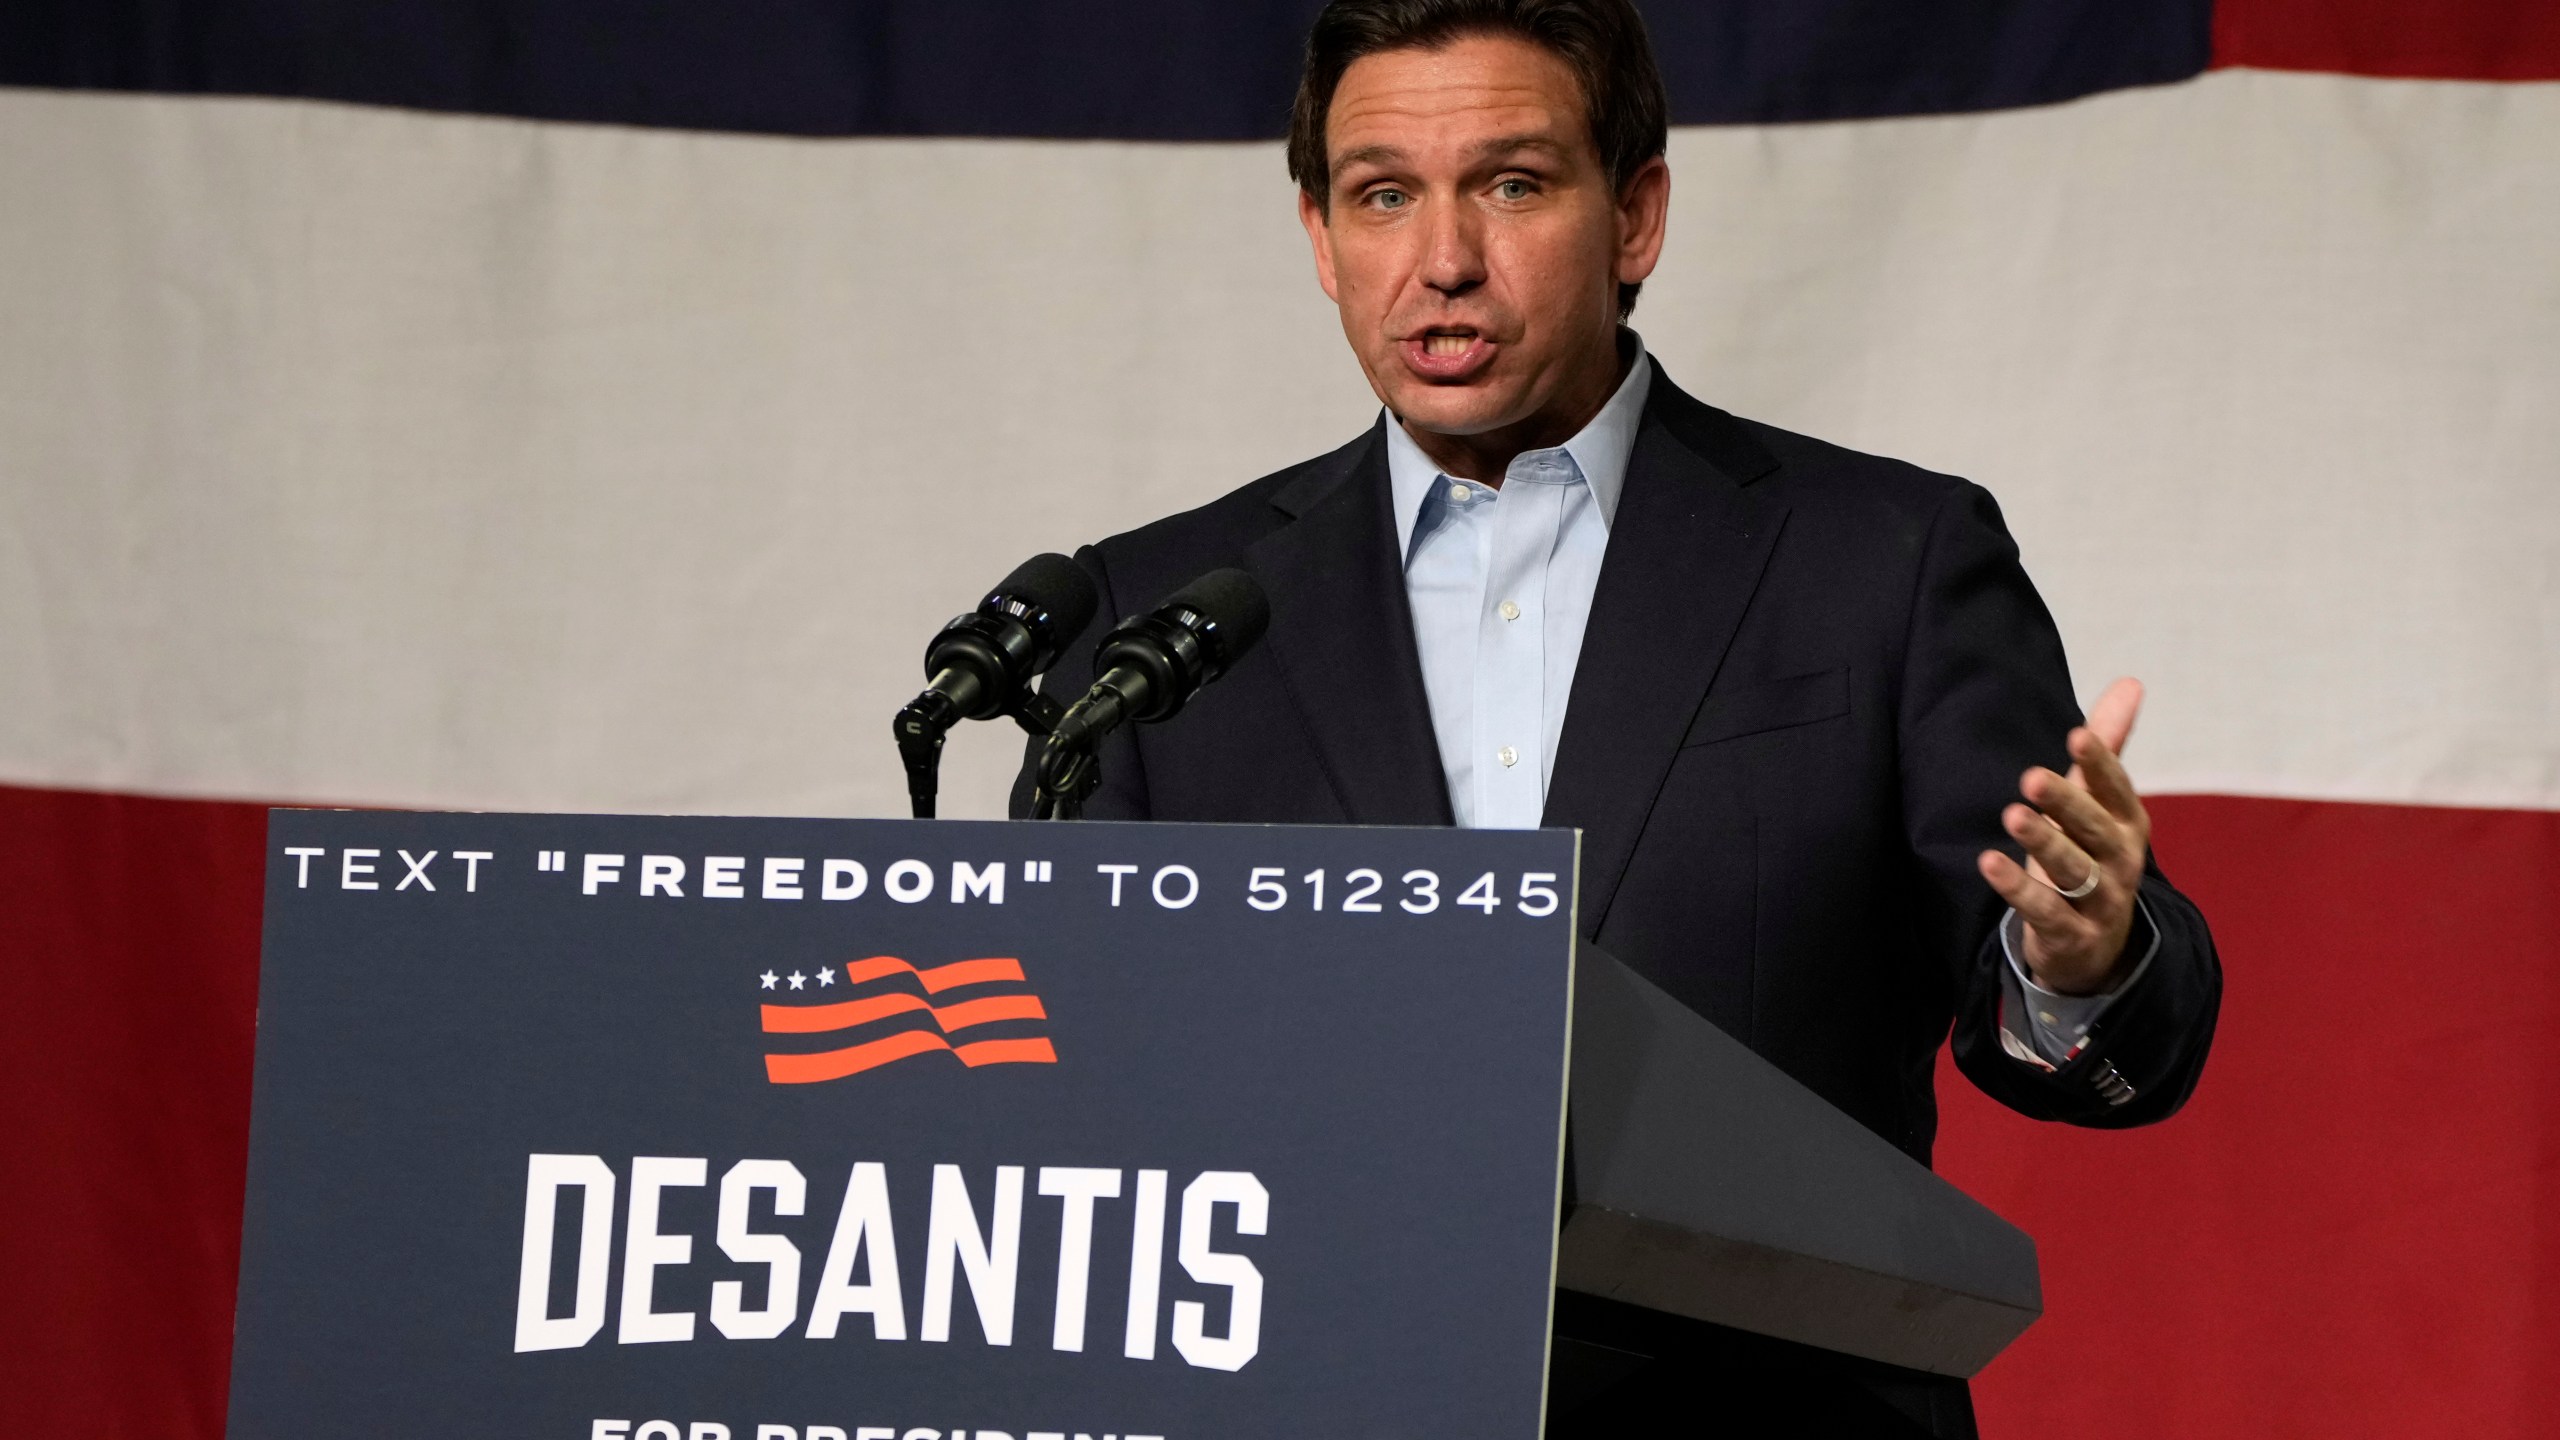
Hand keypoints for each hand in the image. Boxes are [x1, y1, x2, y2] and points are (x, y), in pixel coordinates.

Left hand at [1976, 677, 2152, 995]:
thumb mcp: (2099, 803)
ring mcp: (2101, 902)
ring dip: (2044, 843)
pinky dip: (2018, 890)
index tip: (2078, 733)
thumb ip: (2107, 746)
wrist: (2097, 946)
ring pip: (2075, 871)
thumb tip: (2130, 682)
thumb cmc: (2091, 855)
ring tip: (2012, 815)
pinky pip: (2045, 912)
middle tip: (2032, 776)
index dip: (2101, 763)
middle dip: (2067, 803)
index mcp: (2127, 824)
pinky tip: (1989, 863)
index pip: (2117, 789)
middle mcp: (2121, 861)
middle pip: (2095, 829)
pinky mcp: (2072, 936)